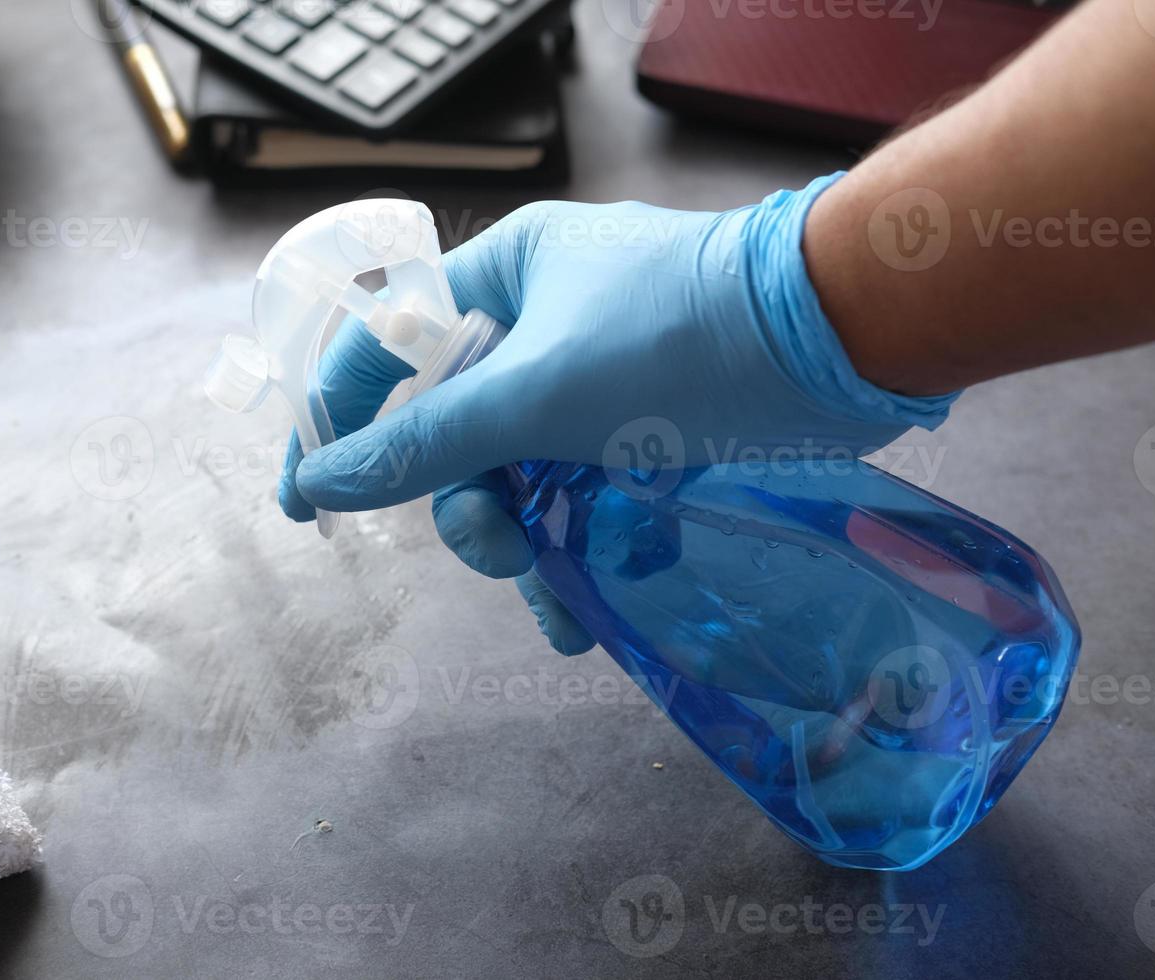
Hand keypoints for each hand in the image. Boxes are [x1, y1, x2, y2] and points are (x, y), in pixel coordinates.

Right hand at [277, 177, 957, 652]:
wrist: (844, 337)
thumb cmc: (677, 339)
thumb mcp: (535, 394)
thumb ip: (426, 444)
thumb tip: (323, 484)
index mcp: (504, 275)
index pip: (388, 345)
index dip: (342, 421)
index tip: (311, 502)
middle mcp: (544, 321)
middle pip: (460, 431)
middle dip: (470, 509)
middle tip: (501, 552)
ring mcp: (601, 377)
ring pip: (524, 475)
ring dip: (528, 547)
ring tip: (557, 606)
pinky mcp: (655, 426)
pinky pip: (587, 493)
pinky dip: (583, 548)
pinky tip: (593, 608)